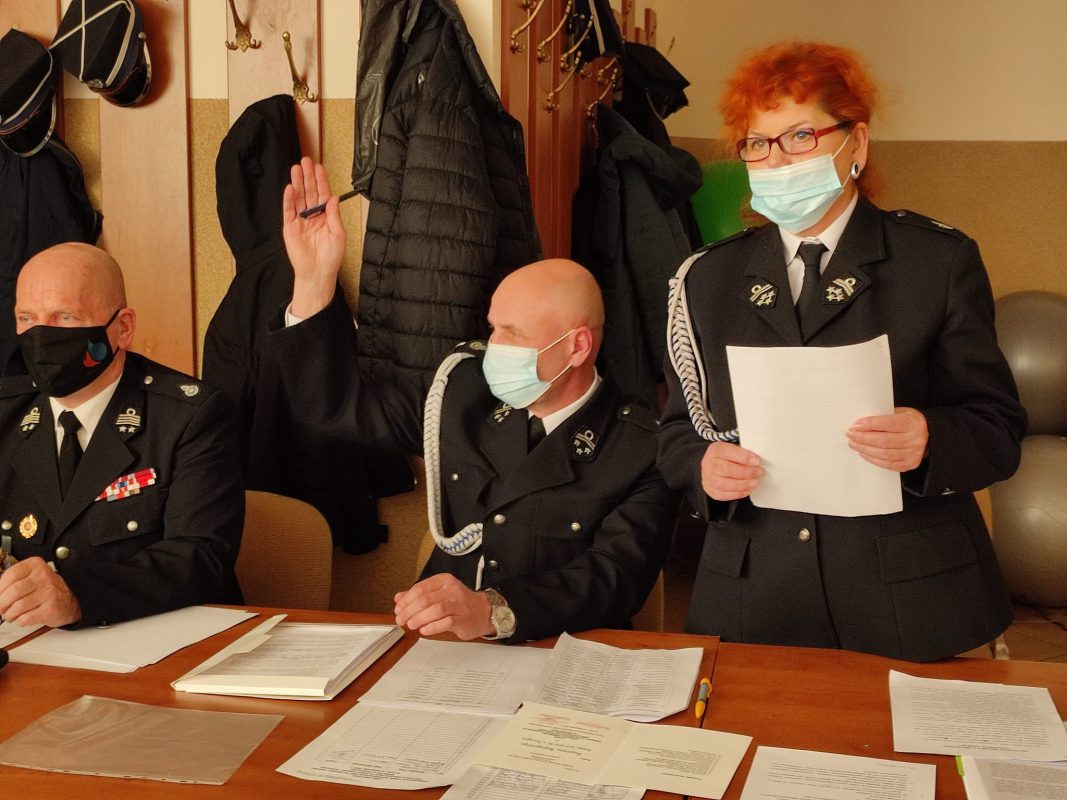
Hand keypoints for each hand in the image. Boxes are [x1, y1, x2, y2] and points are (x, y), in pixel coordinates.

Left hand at [0, 557, 80, 627]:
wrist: (68, 601)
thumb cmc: (45, 590)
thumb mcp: (31, 577)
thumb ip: (13, 581)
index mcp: (36, 565)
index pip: (11, 575)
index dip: (0, 588)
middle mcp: (44, 577)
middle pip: (13, 592)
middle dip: (2, 604)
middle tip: (1, 608)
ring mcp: (49, 593)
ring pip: (18, 607)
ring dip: (9, 615)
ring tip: (10, 615)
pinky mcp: (50, 609)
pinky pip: (25, 618)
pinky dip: (19, 621)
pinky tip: (22, 618)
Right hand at [281, 156, 345, 316]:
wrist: (318, 273)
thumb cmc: (331, 257)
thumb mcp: (338, 234)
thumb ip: (334, 215)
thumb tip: (333, 197)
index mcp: (325, 216)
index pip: (322, 194)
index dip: (320, 181)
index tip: (319, 167)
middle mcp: (312, 216)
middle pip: (309, 192)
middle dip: (307, 176)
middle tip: (305, 161)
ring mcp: (300, 221)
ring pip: (298, 198)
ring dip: (297, 183)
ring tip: (296, 169)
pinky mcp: (290, 227)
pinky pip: (288, 211)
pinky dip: (288, 199)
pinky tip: (290, 188)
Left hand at [393, 573, 493, 639]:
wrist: (484, 611)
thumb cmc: (459, 603)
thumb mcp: (439, 593)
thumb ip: (418, 595)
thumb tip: (399, 598)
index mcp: (444, 581)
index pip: (420, 588)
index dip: (406, 600)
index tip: (398, 609)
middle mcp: (452, 590)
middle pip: (425, 600)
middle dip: (409, 611)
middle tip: (401, 619)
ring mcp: (459, 605)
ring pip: (435, 610)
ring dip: (419, 619)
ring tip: (411, 625)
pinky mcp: (463, 619)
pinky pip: (446, 622)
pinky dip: (432, 627)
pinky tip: (424, 630)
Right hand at [700, 442, 762, 500]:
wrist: (714, 466)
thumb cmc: (728, 458)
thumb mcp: (734, 450)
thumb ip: (744, 454)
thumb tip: (757, 462)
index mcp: (716, 450)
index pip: (728, 452)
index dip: (743, 457)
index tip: (756, 461)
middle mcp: (709, 463)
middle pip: (726, 469)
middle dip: (746, 472)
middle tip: (759, 472)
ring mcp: (708, 478)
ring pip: (723, 484)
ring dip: (742, 485)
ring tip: (754, 483)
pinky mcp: (710, 490)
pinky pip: (722, 494)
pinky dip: (736, 494)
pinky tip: (746, 490)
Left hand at [847, 407, 928, 471]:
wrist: (929, 435)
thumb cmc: (908, 422)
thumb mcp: (900, 413)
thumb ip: (884, 417)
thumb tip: (860, 423)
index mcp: (912, 423)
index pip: (888, 424)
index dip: (870, 424)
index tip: (856, 425)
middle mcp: (914, 439)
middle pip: (884, 441)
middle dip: (863, 438)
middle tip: (850, 434)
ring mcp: (913, 453)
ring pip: (884, 454)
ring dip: (865, 449)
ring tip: (853, 444)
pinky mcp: (909, 464)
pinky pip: (888, 464)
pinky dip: (873, 459)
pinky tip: (863, 454)